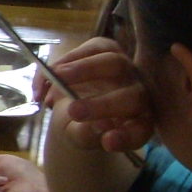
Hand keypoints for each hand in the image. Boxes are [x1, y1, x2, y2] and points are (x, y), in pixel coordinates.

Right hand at [48, 36, 154, 154]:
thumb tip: (95, 127)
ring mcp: (126, 69)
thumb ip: (85, 134)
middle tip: (73, 111)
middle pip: (132, 97)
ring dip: (84, 69)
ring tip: (56, 77)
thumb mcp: (77, 134)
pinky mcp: (109, 49)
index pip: (140, 131)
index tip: (106, 143)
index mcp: (137, 124)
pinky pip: (94, 48)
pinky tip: (50, 72)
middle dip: (103, 105)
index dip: (126, 137)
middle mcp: (139, 95)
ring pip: (113, 63)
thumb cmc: (79, 123)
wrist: (73, 102)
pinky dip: (69, 59)